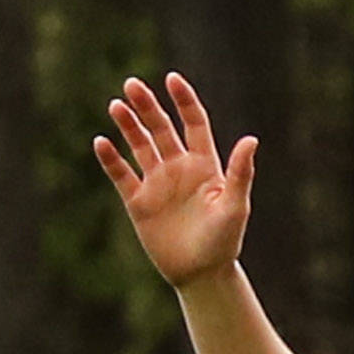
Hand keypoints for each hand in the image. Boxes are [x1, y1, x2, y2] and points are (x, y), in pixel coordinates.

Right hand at [93, 73, 259, 290]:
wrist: (201, 275)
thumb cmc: (224, 242)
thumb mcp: (235, 206)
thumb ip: (241, 172)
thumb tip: (252, 139)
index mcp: (205, 165)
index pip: (193, 123)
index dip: (183, 100)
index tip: (171, 79)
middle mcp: (179, 168)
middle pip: (161, 128)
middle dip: (147, 106)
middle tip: (132, 85)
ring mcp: (157, 183)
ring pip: (139, 145)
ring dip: (128, 125)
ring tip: (116, 105)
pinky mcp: (138, 202)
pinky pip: (121, 174)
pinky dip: (111, 159)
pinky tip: (101, 142)